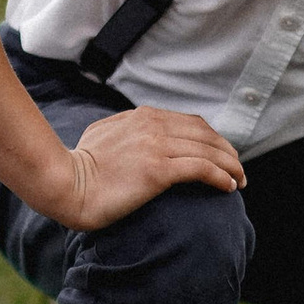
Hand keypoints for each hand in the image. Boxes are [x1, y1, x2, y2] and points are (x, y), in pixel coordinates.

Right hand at [53, 103, 245, 231]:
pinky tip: (229, 187)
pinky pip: (201, 169)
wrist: (64, 184)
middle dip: (227, 151)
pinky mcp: (157, 170)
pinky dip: (220, 177)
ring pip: (208, 151)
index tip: (222, 155)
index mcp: (142, 116)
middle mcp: (152, 126)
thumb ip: (125, 130)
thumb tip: (135, 134)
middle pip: (205, 134)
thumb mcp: (103, 135)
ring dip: (230, 166)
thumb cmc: (78, 168)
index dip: (213, 139)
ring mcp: (155, 146)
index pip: (191, 123)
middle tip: (239, 169)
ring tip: (240, 181)